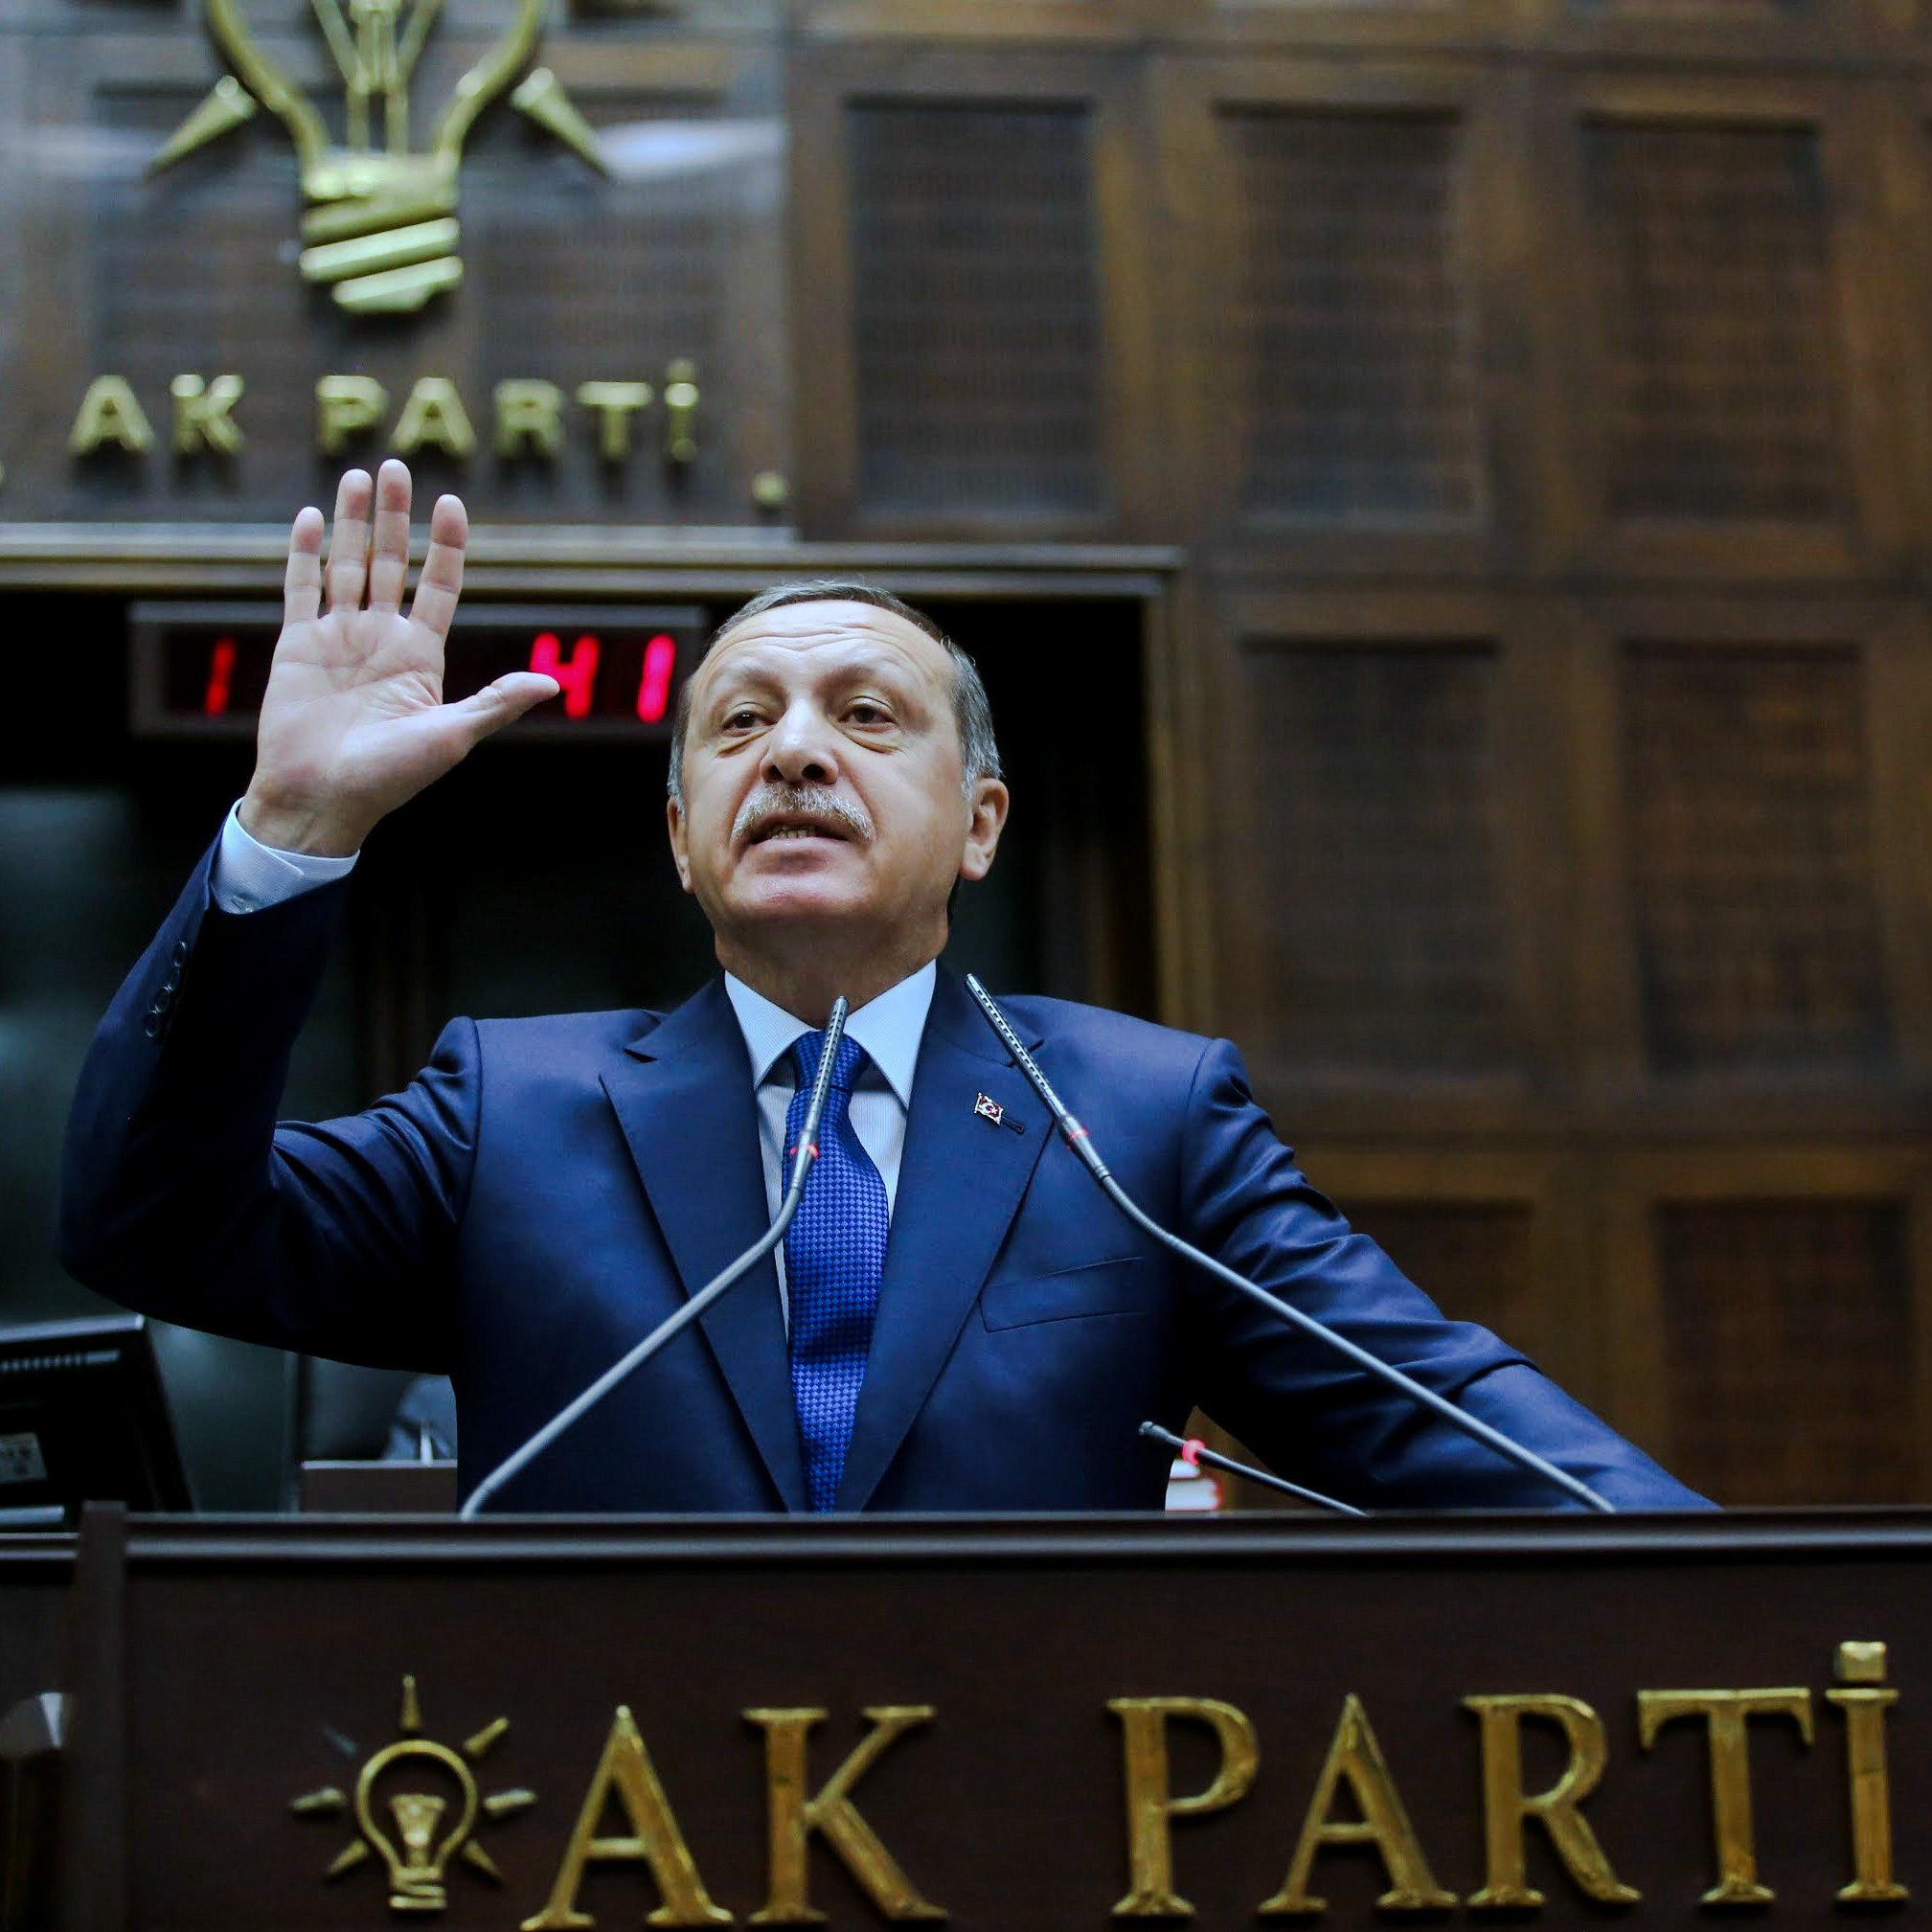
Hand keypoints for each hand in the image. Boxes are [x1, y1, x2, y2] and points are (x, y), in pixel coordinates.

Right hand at [238, 460, 558, 855]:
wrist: (322, 799)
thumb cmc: (392, 777)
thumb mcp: (452, 737)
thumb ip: (496, 702)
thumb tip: (554, 683)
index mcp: (421, 656)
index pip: (438, 586)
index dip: (445, 545)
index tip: (451, 503)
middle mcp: (380, 638)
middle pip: (390, 562)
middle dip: (393, 515)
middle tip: (396, 464)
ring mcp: (337, 638)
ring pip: (346, 565)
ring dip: (350, 521)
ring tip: (358, 475)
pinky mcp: (296, 645)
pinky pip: (300, 589)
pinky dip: (304, 553)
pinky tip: (310, 516)